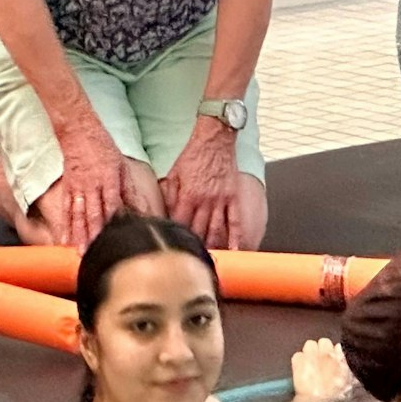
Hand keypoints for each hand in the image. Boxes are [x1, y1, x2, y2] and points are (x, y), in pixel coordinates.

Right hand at [52, 123, 129, 247]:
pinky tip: (63, 238)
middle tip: (92, 252)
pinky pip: (65, 209)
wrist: (78, 132)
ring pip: (77, 214)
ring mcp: (77, 187)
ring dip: (78, 234)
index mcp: (109, 179)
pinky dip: (64, 224)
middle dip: (93, 234)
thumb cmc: (103, 149)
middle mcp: (92, 185)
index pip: (111, 204)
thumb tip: (140, 209)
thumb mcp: (121, 166)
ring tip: (78, 250)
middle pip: (93, 213)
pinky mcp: (67, 188)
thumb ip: (128, 190)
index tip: (113, 239)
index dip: (111, 222)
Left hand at [162, 119, 242, 248]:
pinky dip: (236, 237)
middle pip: (198, 231)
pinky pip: (236, 221)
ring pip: (217, 230)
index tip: (174, 250)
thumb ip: (169, 196)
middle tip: (191, 261)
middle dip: (194, 247)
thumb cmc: (193, 155)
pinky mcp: (233, 197)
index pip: (180, 224)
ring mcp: (221, 200)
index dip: (176, 238)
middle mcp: (205, 200)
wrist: (215, 140)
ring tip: (210, 260)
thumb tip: (164, 215)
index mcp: (187, 195)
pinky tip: (236, 250)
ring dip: (213, 247)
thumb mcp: (173, 175)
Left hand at [290, 337, 354, 401]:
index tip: (332, 359)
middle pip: (323, 341)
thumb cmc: (334, 395)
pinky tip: (301, 368)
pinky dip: (299, 360)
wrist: (317, 401)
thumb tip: (340, 350)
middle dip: (322, 349)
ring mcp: (310, 356)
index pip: (336, 345)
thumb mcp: (347, 381)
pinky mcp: (298, 362)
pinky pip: (297, 355)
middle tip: (321, 360)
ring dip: (310, 352)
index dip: (333, 352)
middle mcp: (324, 352)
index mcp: (338, 356)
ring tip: (311, 362)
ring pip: (309, 344)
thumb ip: (345, 364)